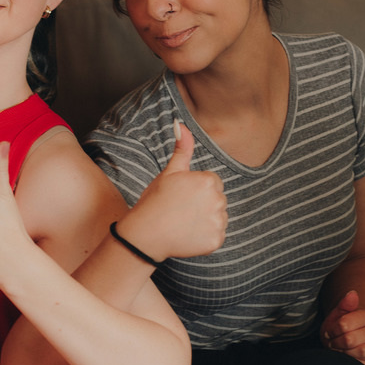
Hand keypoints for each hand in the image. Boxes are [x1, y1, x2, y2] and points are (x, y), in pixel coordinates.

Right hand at [118, 122, 226, 260]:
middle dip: (203, 203)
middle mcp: (218, 200)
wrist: (146, 234)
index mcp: (208, 181)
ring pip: (218, 217)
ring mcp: (218, 222)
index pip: (213, 183)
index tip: (181, 196)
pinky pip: (216, 235)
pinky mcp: (216, 240)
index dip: (196, 189)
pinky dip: (205, 237)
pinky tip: (188, 234)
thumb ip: (182, 149)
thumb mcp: (169, 173)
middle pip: (218, 199)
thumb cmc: (156, 201)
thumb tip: (180, 123)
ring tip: (183, 222)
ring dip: (205, 220)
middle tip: (181, 209)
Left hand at [320, 290, 364, 364]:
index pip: (344, 324)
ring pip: (359, 352)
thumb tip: (352, 294)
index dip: (332, 331)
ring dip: (344, 354)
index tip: (330, 332)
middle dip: (336, 343)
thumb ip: (344, 305)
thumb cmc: (339, 331)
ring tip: (341, 351)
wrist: (345, 347)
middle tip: (334, 344)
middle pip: (349, 339)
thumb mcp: (337, 316)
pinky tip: (351, 361)